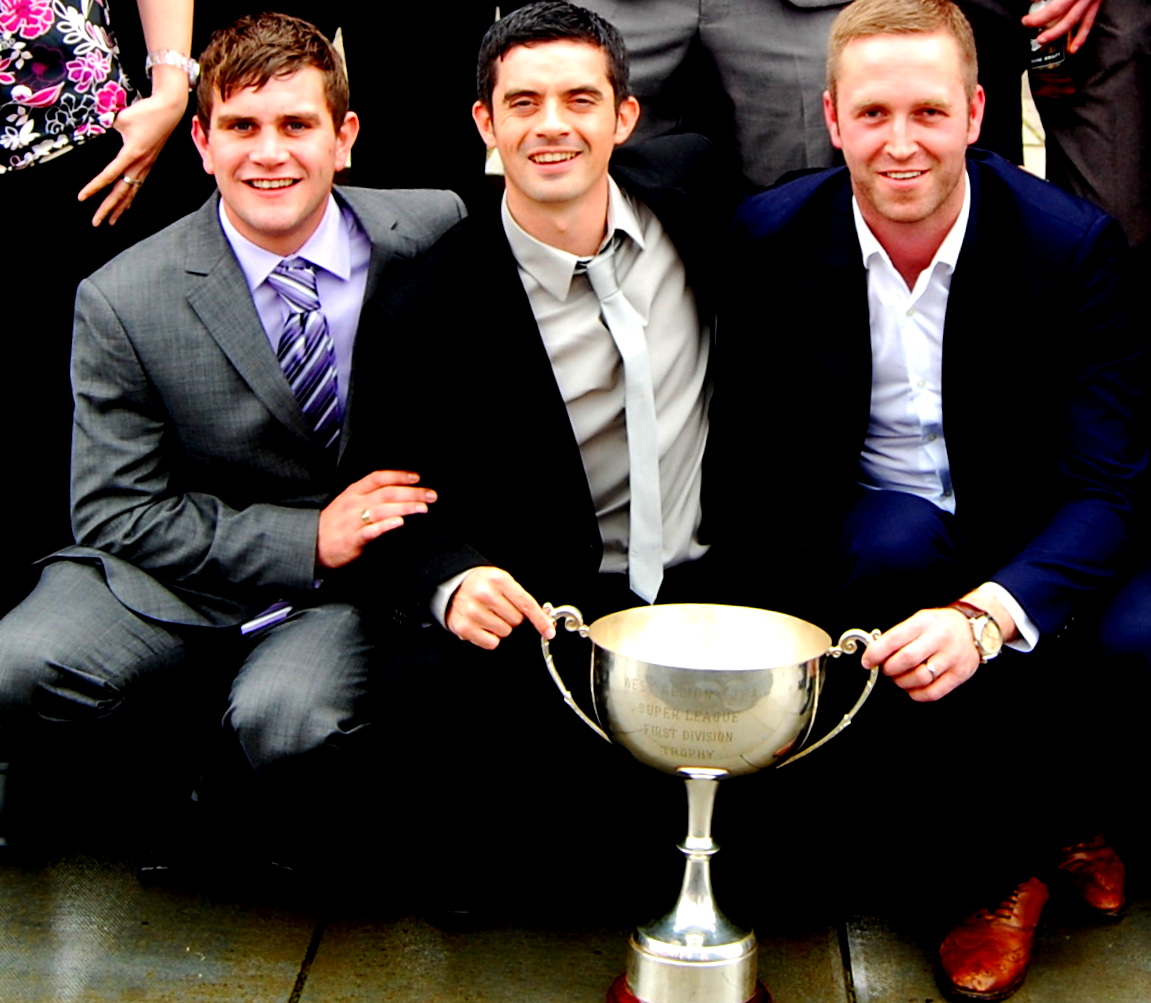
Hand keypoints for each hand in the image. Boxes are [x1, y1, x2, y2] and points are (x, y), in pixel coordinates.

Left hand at [77, 68, 187, 225]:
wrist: (169, 110)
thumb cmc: (145, 112)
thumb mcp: (121, 118)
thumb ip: (108, 128)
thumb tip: (101, 132)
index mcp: (131, 154)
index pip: (109, 176)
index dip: (94, 188)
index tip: (82, 198)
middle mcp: (139, 165)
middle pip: (121, 193)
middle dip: (108, 209)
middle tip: (96, 223)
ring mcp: (145, 166)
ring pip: (131, 193)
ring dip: (120, 208)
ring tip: (111, 221)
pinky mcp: (148, 163)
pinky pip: (138, 185)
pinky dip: (130, 198)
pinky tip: (126, 205)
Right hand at [317, 470, 435, 569]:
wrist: (311, 544)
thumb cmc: (334, 524)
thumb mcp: (349, 503)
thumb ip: (370, 497)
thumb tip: (398, 493)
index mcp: (354, 492)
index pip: (378, 478)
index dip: (398, 475)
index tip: (417, 478)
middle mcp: (354, 503)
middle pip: (387, 493)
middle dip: (412, 492)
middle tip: (431, 495)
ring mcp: (353, 521)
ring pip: (382, 509)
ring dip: (405, 507)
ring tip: (423, 507)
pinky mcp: (353, 539)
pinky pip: (371, 530)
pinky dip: (386, 525)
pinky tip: (400, 522)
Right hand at [446, 566, 554, 649]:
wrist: (451, 586)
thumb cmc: (481, 585)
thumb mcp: (501, 582)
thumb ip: (521, 598)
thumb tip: (544, 619)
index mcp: (499, 580)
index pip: (526, 604)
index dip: (540, 620)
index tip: (549, 632)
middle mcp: (485, 594)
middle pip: (516, 621)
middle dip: (512, 618)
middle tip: (499, 609)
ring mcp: (473, 611)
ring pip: (505, 632)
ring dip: (500, 627)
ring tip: (488, 616)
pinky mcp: (464, 627)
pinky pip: (491, 643)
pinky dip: (490, 638)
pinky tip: (482, 626)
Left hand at [860, 607, 979, 701]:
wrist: (974, 629)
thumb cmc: (939, 626)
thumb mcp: (918, 621)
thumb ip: (898, 636)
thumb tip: (874, 654)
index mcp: (923, 623)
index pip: (894, 639)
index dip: (876, 653)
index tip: (867, 661)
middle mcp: (938, 639)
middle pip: (906, 660)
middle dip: (889, 669)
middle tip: (887, 669)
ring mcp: (951, 658)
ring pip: (919, 678)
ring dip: (902, 682)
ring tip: (900, 677)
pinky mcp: (959, 674)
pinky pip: (933, 692)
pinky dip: (917, 694)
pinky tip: (913, 688)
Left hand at [1022, 0, 1102, 51]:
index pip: (1056, 4)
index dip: (1038, 6)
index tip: (1028, 7)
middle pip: (1060, 10)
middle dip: (1041, 21)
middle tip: (1027, 23)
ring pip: (1073, 20)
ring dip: (1057, 32)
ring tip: (1042, 40)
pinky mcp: (1098, 2)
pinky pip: (1089, 21)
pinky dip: (1081, 36)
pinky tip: (1073, 48)